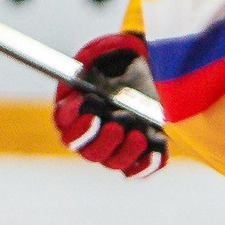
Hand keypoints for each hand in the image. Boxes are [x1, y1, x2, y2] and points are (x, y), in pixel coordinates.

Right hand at [52, 33, 166, 177]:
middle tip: (116, 125)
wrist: (142, 65)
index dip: (77, 126)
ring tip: (139, 135)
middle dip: (103, 141)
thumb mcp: (100, 56)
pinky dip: (148, 163)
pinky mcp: (140, 152)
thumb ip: (93, 65)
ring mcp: (115, 146)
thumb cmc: (116, 61)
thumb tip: (94, 79)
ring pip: (114, 162)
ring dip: (125, 152)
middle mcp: (91, 136)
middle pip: (90, 152)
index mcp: (74, 114)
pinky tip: (156, 149)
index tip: (90, 111)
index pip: (67, 128)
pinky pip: (141, 168)